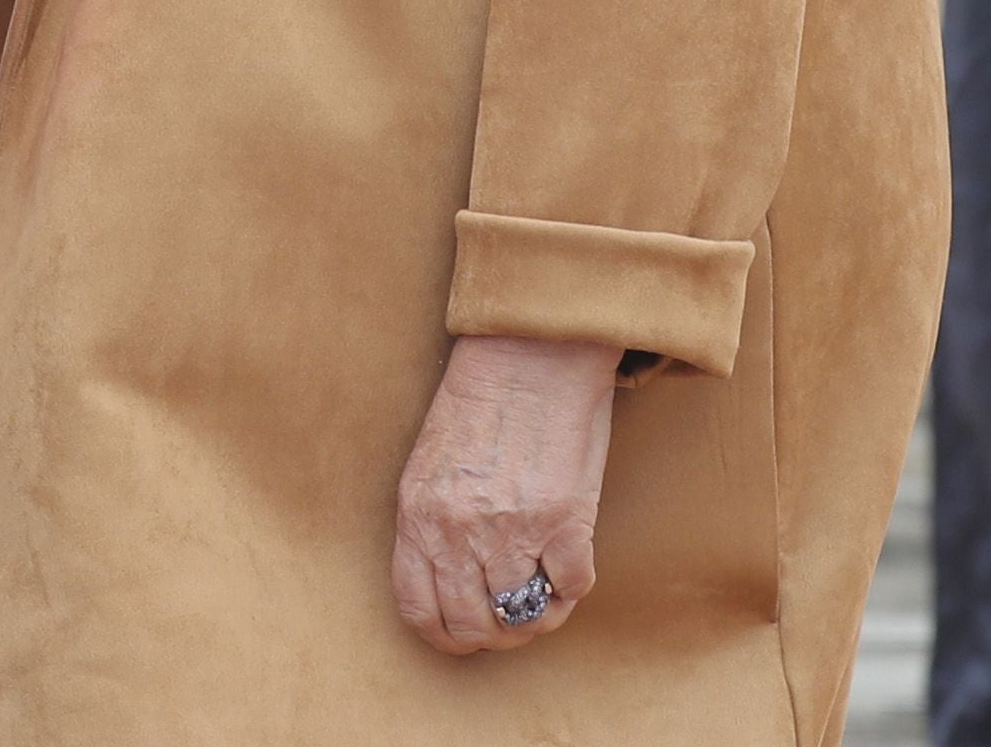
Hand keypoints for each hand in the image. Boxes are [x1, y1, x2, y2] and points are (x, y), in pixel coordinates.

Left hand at [392, 332, 616, 655]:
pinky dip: (572, 590)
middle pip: (473, 626)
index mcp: (418, 515)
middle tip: (509, 624)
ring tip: (544, 602)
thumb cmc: (478, 401)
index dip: (443, 635)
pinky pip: (571, 589)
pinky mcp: (564, 521)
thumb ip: (432, 524)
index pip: (419, 609)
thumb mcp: (429, 465)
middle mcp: (460, 531)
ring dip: (537, 619)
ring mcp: (512, 530)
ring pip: (523, 617)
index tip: (461, 637)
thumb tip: (447, 581)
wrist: (527, 353)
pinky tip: (568, 568)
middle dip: (493, 637)